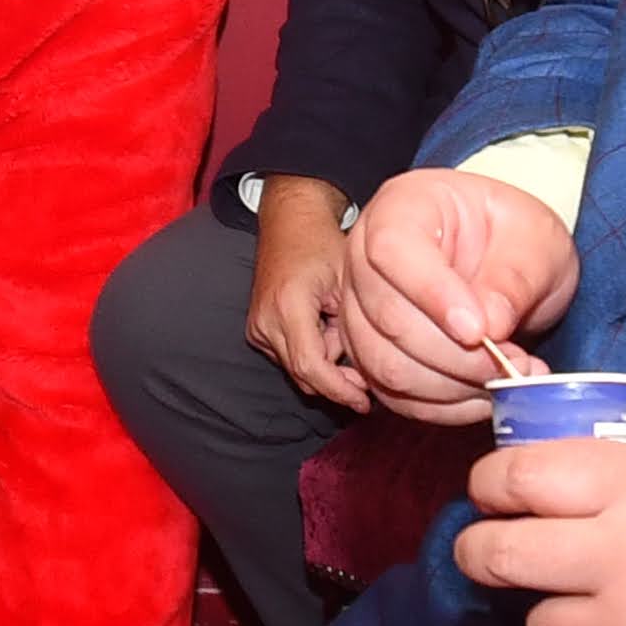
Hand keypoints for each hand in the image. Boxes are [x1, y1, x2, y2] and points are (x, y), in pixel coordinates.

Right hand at [246, 177, 368, 409]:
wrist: (289, 222)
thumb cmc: (324, 244)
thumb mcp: (350, 282)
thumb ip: (355, 330)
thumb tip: (365, 374)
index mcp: (288, 306)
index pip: (312, 367)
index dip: (340, 390)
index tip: (365, 402)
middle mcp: (265, 321)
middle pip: (304, 376)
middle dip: (337, 381)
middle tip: (368, 377)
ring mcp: (257, 327)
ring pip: (297, 370)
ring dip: (325, 364)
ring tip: (341, 329)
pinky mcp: (256, 330)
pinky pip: (289, 357)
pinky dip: (312, 353)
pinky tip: (326, 327)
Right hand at [339, 168, 580, 417]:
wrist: (504, 255)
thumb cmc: (515, 235)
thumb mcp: (534, 238)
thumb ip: (513, 276)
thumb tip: (490, 326)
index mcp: (400, 209)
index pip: (393, 251)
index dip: (431, 294)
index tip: (479, 331)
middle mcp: (364, 257)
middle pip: (387, 318)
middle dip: (456, 355)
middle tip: (515, 365)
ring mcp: (360, 309)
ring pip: (384, 365)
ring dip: (451, 387)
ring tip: (506, 379)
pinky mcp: (370, 353)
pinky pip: (393, 395)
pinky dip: (442, 407)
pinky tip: (483, 396)